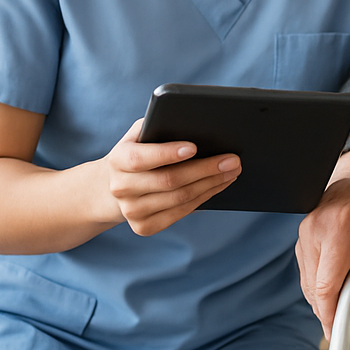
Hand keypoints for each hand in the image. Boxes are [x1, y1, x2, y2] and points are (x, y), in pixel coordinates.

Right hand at [104, 121, 240, 234]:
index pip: (141, 158)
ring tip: (232, 171)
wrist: (116, 184)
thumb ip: (160, 124)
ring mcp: (131, 211)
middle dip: (205, 169)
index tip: (194, 147)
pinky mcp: (144, 227)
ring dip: (212, 184)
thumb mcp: (142, 133)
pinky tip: (219, 185)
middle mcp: (121, 188)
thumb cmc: (140, 149)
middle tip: (232, 159)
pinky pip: (181, 212)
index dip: (167, 153)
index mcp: (118, 160)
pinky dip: (204, 197)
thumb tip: (194, 122)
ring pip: (180, 198)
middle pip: (169, 180)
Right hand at [296, 128, 349, 346]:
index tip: (342, 339)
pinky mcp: (304, 241)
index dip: (333, 319)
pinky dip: (330, 286)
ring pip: (312, 289)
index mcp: (338, 228)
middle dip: (341, 311)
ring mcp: (305, 236)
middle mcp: (314, 233)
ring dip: (336, 297)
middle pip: (317, 294)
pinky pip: (312, 277)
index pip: (326, 286)